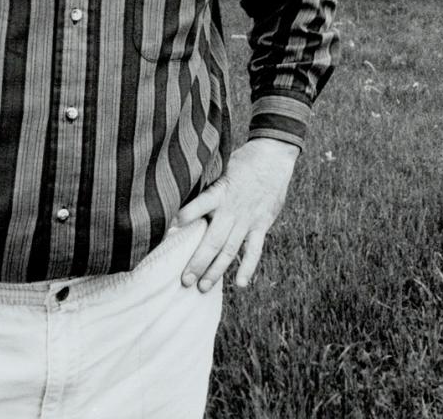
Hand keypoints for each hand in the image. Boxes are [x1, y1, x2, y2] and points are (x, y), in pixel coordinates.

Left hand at [174, 138, 300, 291]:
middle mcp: (232, 209)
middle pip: (213, 240)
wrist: (274, 155)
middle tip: (184, 280)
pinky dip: (248, 267)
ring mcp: (248, 220)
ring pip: (230, 250)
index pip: (199, 205)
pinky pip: (255, 250)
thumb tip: (179, 188)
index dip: (185, 217)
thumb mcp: (220, 165)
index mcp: (219, 192)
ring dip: (217, 270)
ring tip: (203, 287)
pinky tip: (240, 283)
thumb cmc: (242, 160)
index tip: (168, 232)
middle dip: (198, 262)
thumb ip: (205, 183)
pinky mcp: (261, 224)